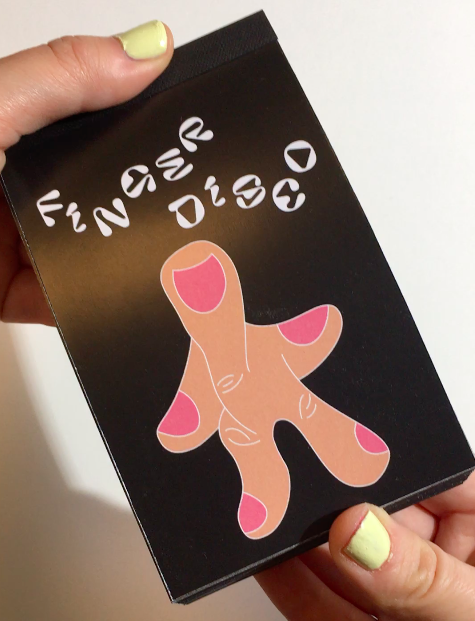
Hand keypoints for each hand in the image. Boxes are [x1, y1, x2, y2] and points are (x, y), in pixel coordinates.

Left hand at [0, 20, 172, 324]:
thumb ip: (58, 80)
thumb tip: (145, 49)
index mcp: (11, 124)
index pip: (92, 112)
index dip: (143, 110)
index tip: (192, 120)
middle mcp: (15, 180)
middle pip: (98, 184)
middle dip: (144, 193)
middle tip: (194, 194)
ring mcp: (15, 239)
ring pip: (88, 247)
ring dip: (122, 255)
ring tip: (171, 252)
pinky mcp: (9, 293)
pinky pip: (66, 300)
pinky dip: (94, 305)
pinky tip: (123, 298)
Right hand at [258, 470, 474, 619]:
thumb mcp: (474, 614)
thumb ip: (424, 579)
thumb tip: (357, 530)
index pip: (422, 474)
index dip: (374, 460)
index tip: (329, 450)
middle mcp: (437, 555)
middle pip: (370, 512)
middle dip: (328, 505)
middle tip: (287, 490)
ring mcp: (398, 594)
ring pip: (341, 557)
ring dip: (302, 543)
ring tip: (267, 519)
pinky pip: (325, 602)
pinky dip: (295, 585)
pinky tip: (273, 563)